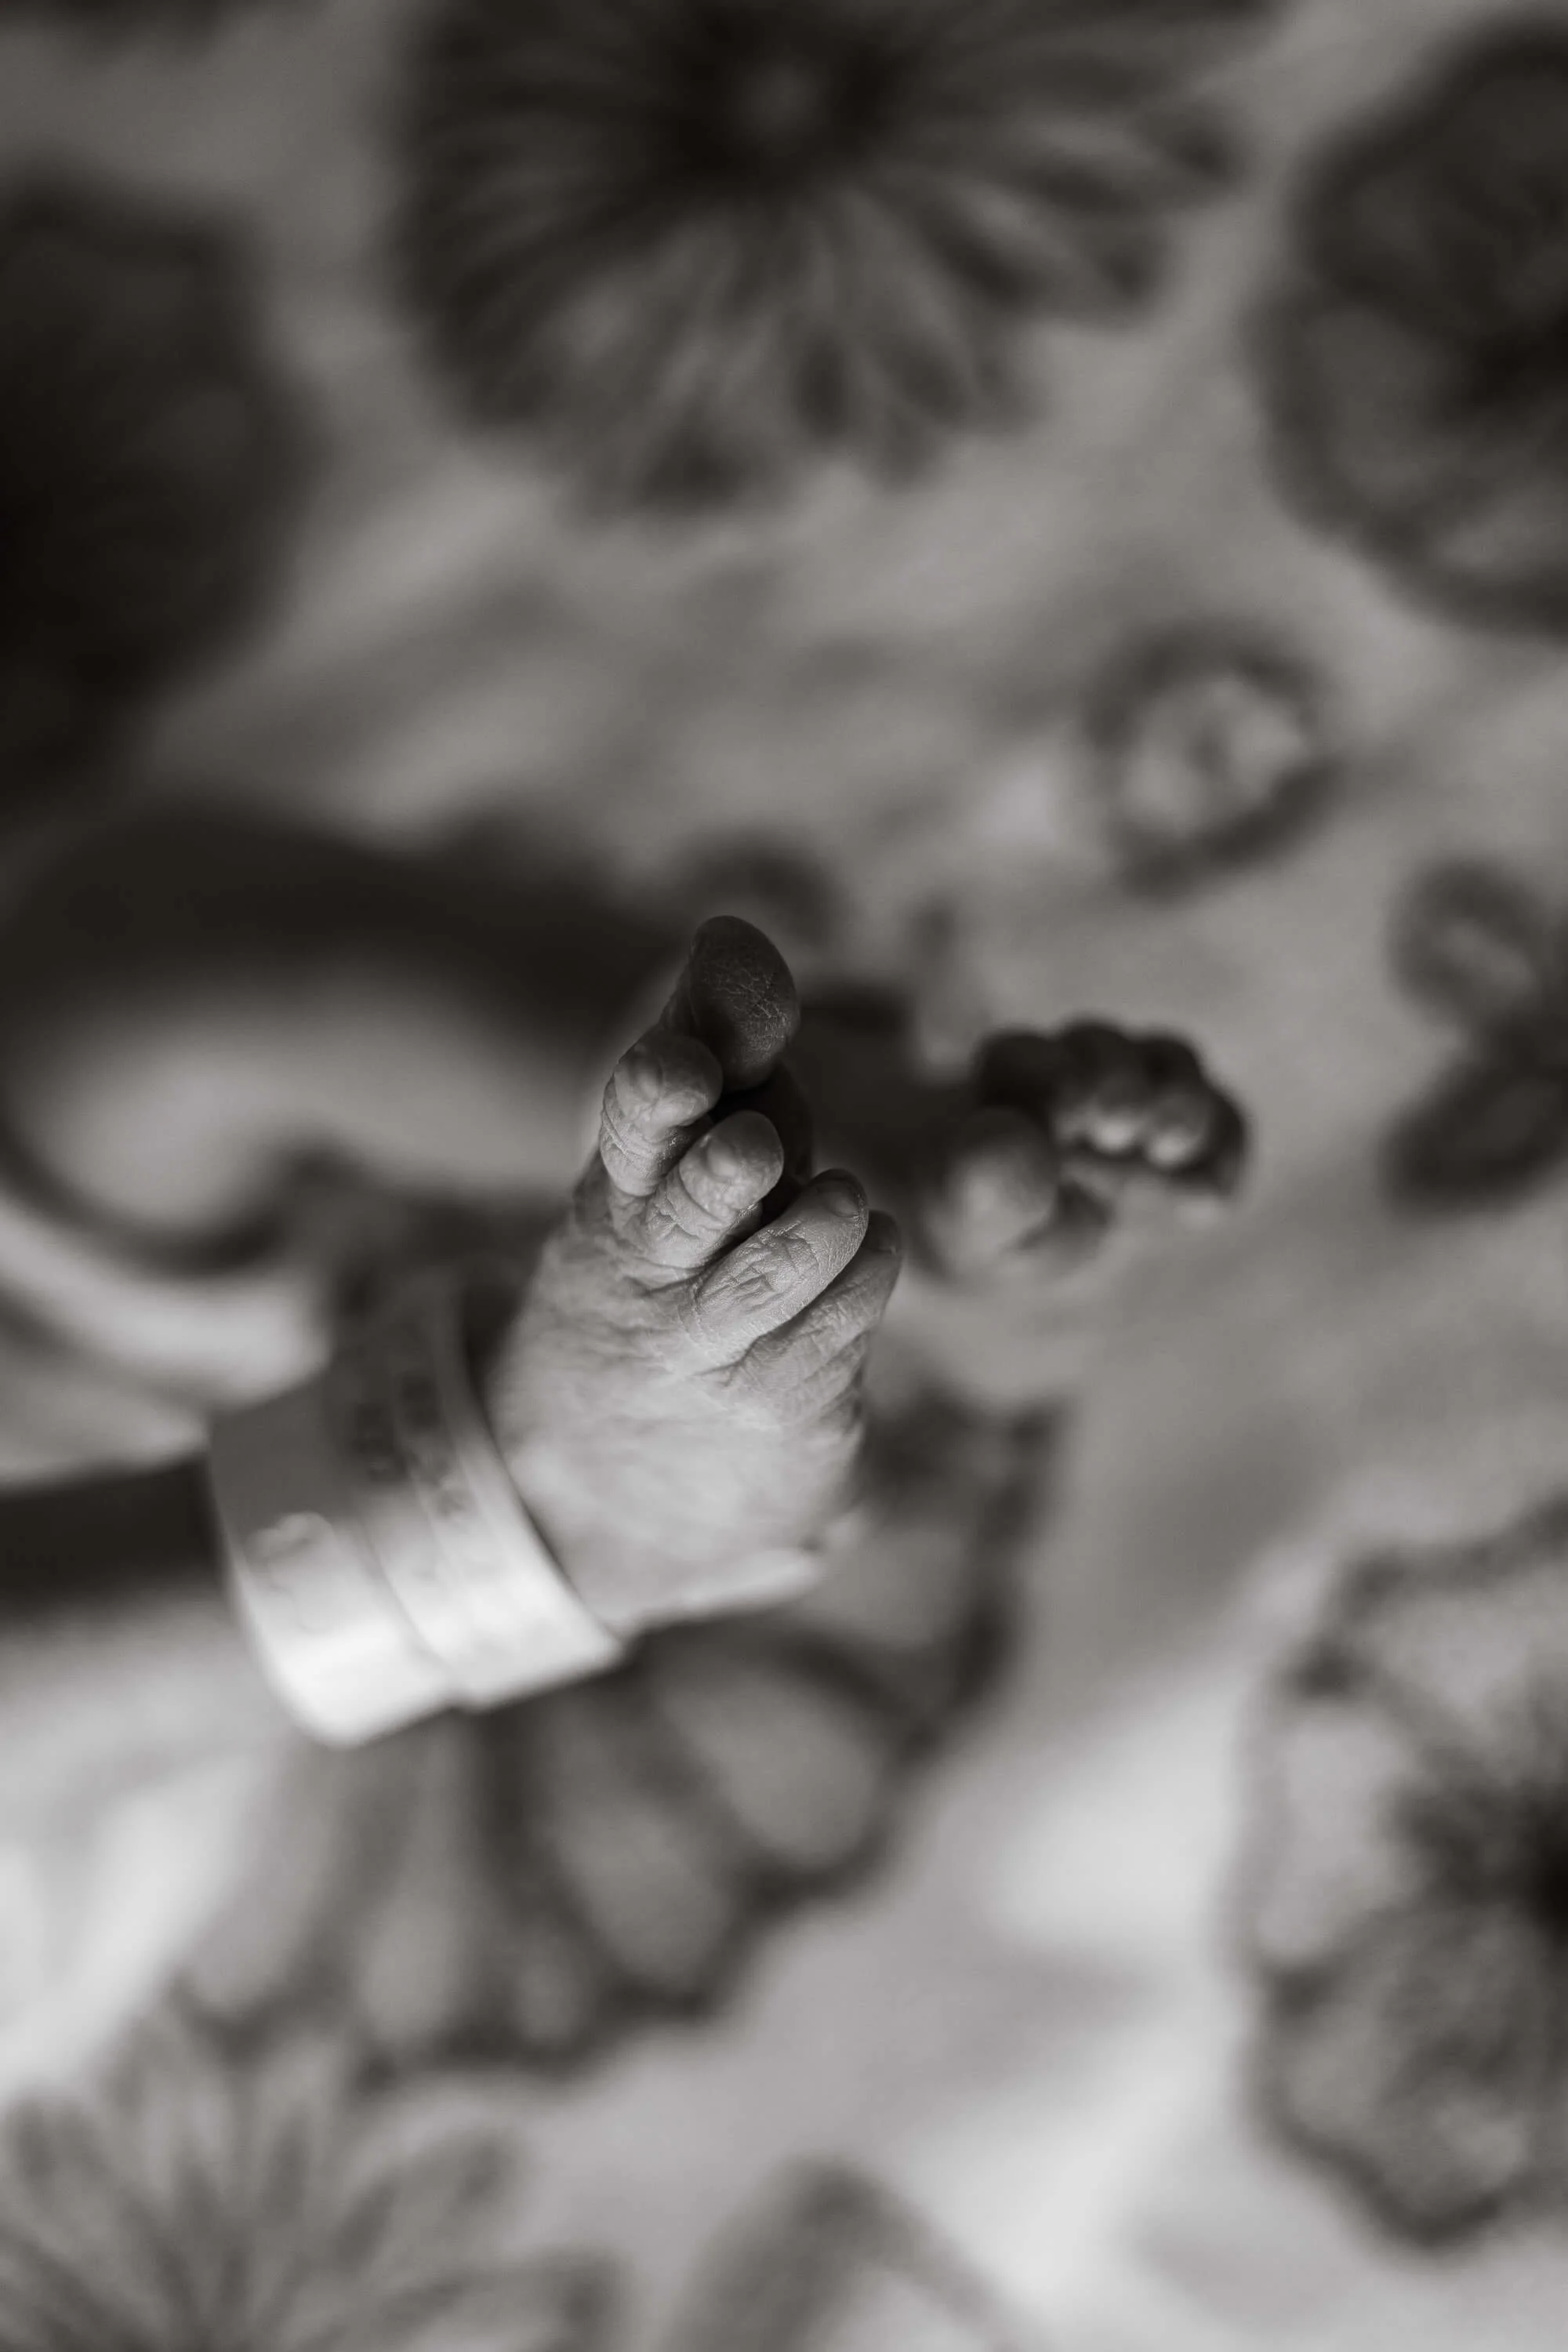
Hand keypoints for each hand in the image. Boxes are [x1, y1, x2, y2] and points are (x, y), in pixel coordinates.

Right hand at [488, 919, 902, 1635]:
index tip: (683, 1065)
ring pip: (780, 1266)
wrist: (614, 1476)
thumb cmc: (677, 1261)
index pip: (631, 1125)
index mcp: (619, 1189)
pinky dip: (868, 1273)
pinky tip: (869, 1251)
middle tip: (760, 1147)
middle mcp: (655, 1265)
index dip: (658, 1092)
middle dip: (725, 1173)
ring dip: (822, 1222)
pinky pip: (844, 1320)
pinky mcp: (783, 1399)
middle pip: (689, 1203)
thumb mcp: (679, 1153)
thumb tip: (734, 926)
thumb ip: (717, 1038)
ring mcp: (713, 1342)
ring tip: (841, 1202)